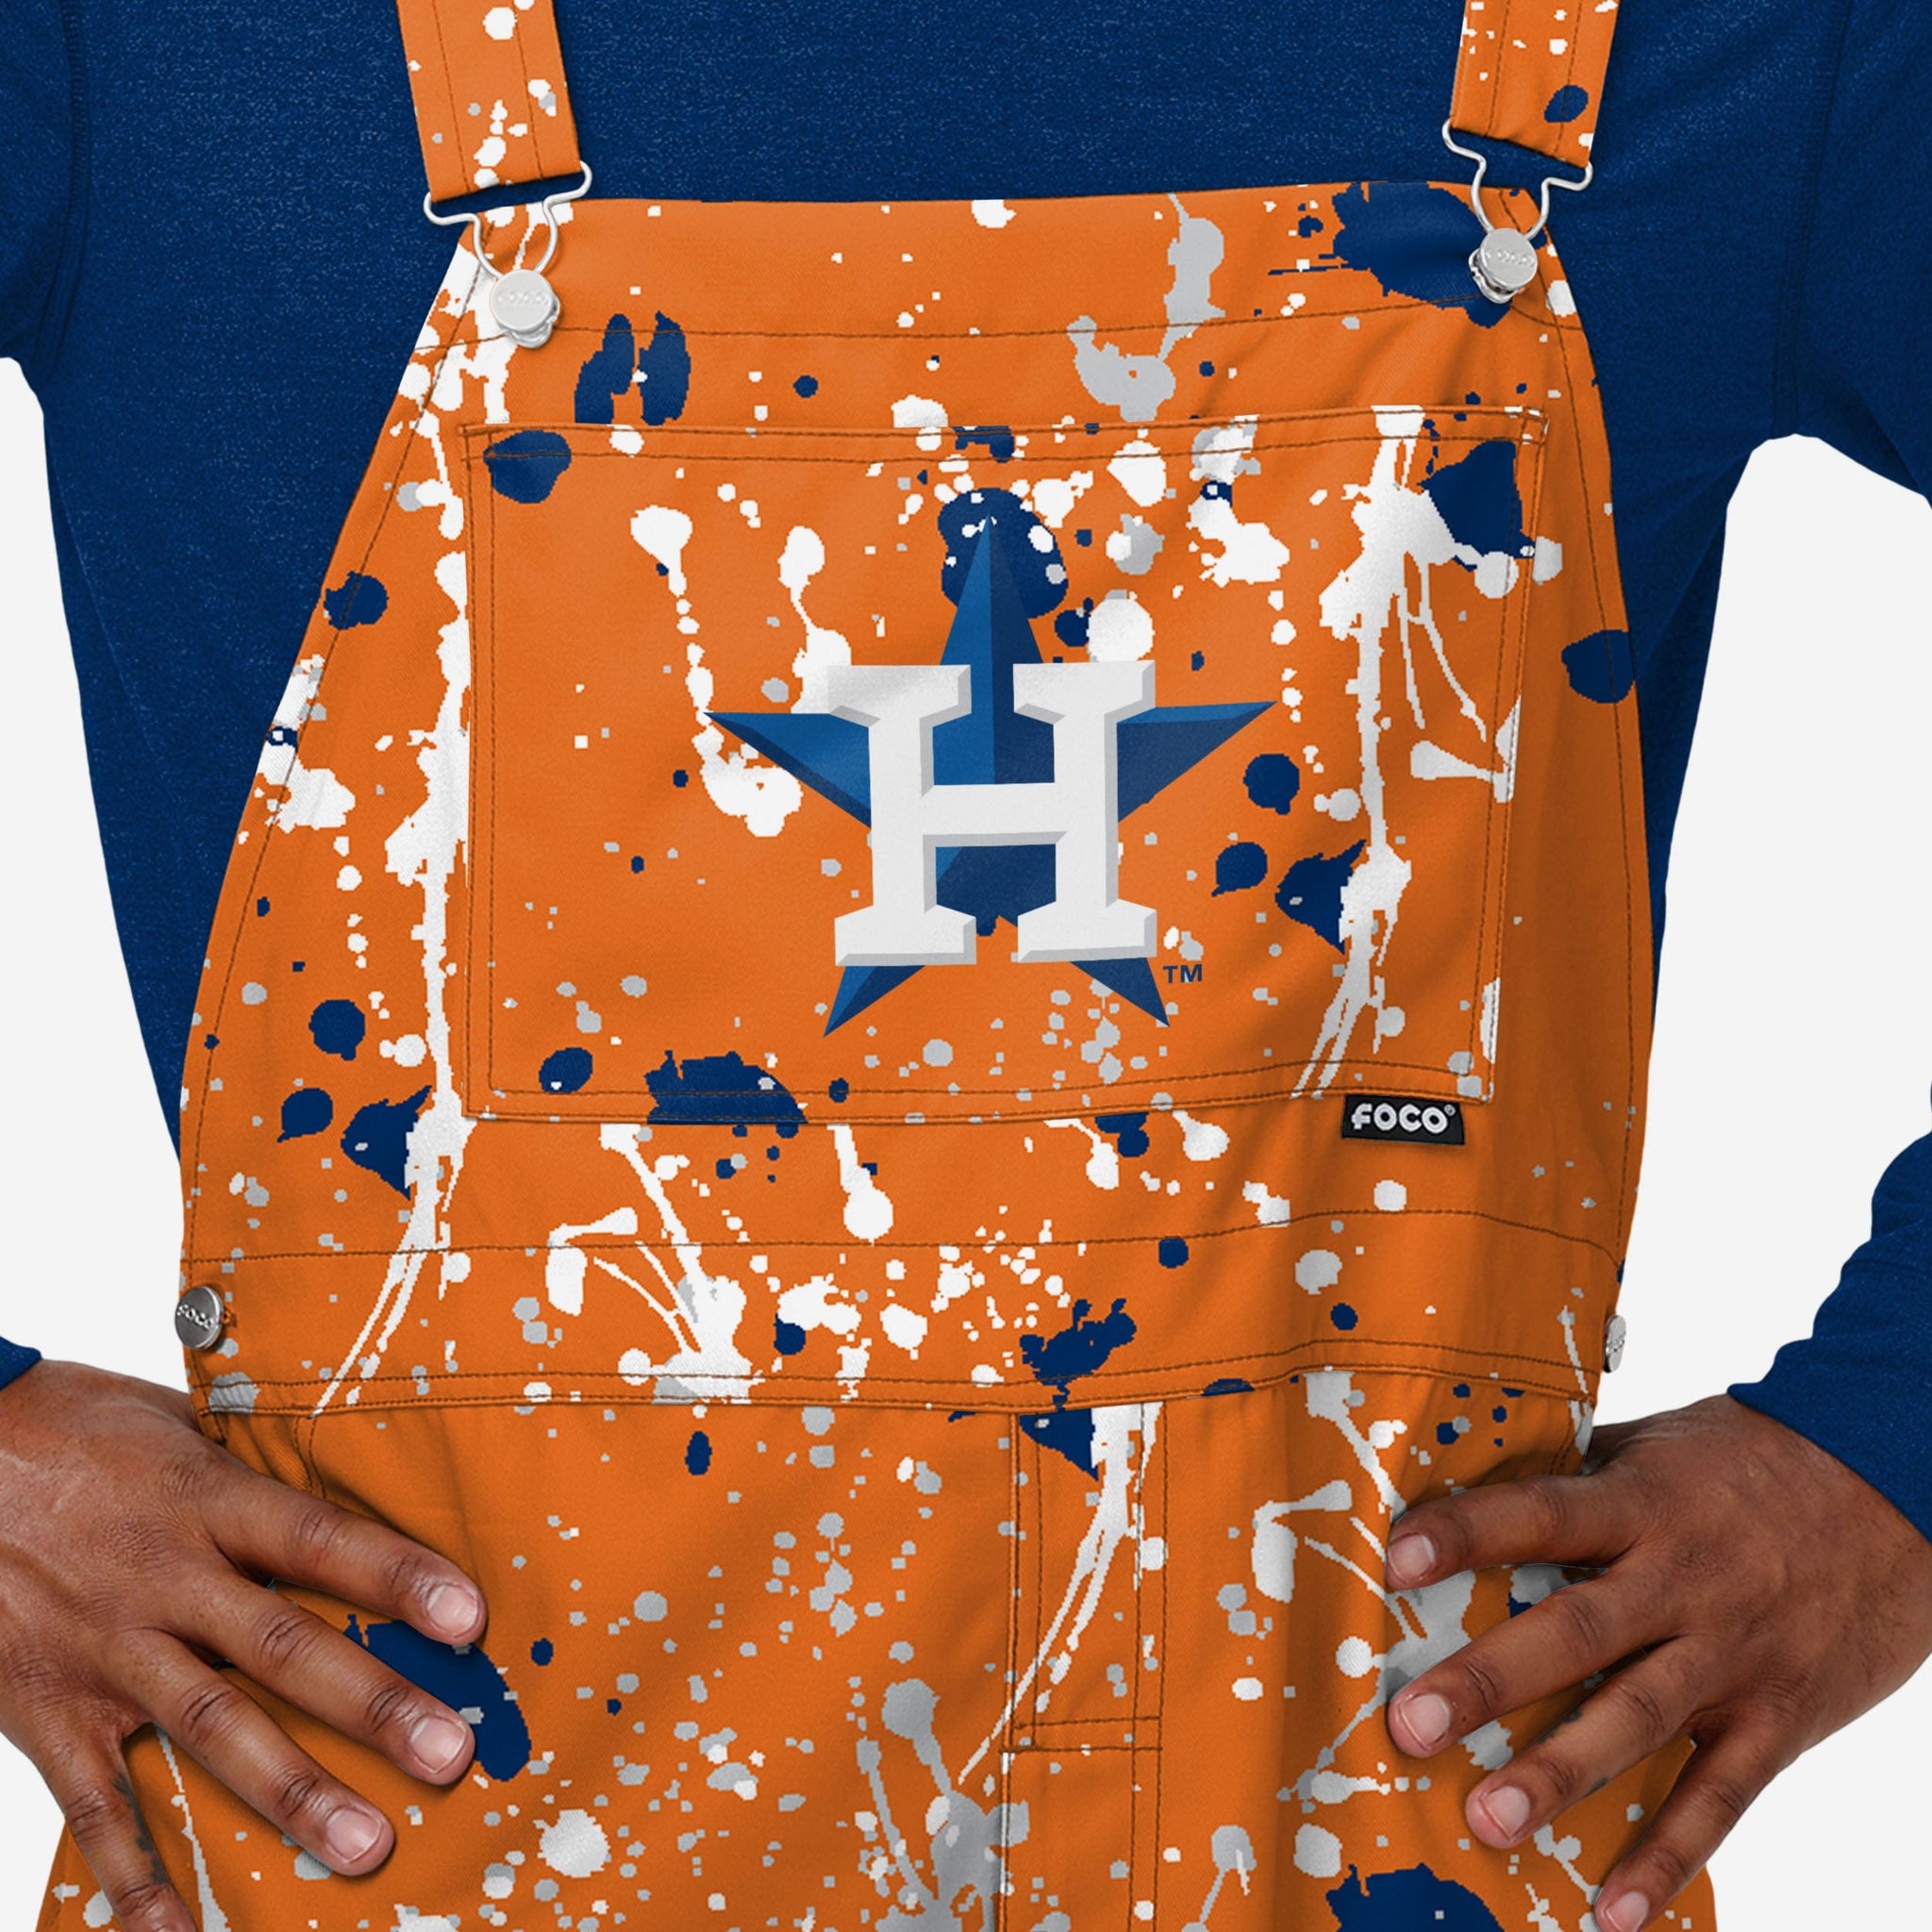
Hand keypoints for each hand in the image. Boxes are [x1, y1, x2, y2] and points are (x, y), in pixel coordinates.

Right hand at [0, 1358, 490, 1931]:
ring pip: (210, 1730)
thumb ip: (253, 1467)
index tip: (470, 1620)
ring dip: (291, 1794)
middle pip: (282, 1649)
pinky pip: (95, 1806)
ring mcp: (106, 1652)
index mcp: (204, 1501)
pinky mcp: (46, 1711)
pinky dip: (137, 1877)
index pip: (317, 1539)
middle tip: (449, 1757)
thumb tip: (356, 1470)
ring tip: (363, 1847)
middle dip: (371, 1707)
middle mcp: (163, 1580)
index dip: (396, 1577)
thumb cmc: (74, 1429)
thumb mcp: (175, 1424)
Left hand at [1381, 1393, 1931, 1931]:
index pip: (1541, 1514)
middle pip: (1576, 1632)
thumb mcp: (1659, 1444)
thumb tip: (1466, 1472)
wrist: (1892, 1491)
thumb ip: (1575, 1471)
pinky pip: (1719, 1798)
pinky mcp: (1777, 1720)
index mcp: (1643, 1504)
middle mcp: (1683, 1583)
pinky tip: (1615, 1910)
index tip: (1393, 1555)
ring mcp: (1731, 1658)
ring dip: (1559, 1776)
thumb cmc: (1751, 1461)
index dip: (1467, 1532)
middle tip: (1410, 1722)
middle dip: (1489, 1680)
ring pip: (1636, 1722)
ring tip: (1486, 1821)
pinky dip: (1668, 1857)